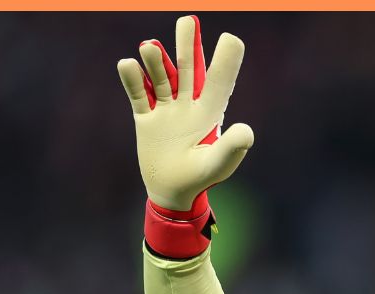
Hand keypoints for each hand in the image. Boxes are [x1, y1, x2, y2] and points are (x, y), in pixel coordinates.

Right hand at [117, 15, 253, 213]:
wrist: (172, 192)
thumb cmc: (201, 178)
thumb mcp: (218, 164)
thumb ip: (232, 148)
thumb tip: (247, 130)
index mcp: (211, 112)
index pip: (219, 81)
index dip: (226, 61)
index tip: (231, 39)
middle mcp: (189, 105)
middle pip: (187, 69)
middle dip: (187, 45)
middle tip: (188, 20)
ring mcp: (166, 109)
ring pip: (161, 78)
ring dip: (155, 61)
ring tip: (150, 46)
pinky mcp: (146, 118)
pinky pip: (138, 95)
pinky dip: (132, 80)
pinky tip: (127, 64)